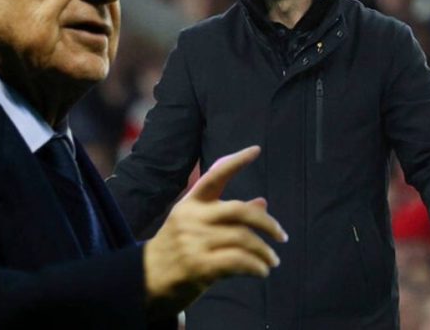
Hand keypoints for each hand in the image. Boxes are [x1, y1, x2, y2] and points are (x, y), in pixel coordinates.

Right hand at [143, 146, 286, 317]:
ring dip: (265, 251)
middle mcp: (192, 218)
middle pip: (239, 210)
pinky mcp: (199, 266)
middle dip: (267, 223)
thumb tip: (263, 203)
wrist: (146, 281)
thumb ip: (227, 215)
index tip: (256, 150)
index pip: (214, 175)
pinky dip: (256, 266)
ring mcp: (194, 242)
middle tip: (283, 235)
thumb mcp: (196, 226)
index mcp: (190, 203)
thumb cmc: (177, 249)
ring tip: (273, 260)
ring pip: (243, 239)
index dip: (235, 161)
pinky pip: (238, 262)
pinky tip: (262, 271)